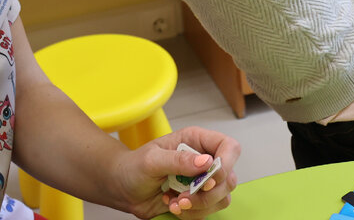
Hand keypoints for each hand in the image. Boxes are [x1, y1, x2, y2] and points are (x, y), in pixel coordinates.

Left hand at [118, 126, 239, 217]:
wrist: (124, 188)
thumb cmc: (135, 166)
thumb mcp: (152, 160)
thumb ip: (178, 160)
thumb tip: (206, 162)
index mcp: (196, 141)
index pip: (229, 147)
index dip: (226, 163)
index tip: (208, 179)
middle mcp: (203, 160)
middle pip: (229, 177)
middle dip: (208, 193)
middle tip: (183, 196)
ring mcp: (202, 181)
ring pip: (222, 197)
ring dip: (199, 205)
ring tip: (175, 202)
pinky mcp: (198, 200)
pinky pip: (209, 211)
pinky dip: (192, 214)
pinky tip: (173, 206)